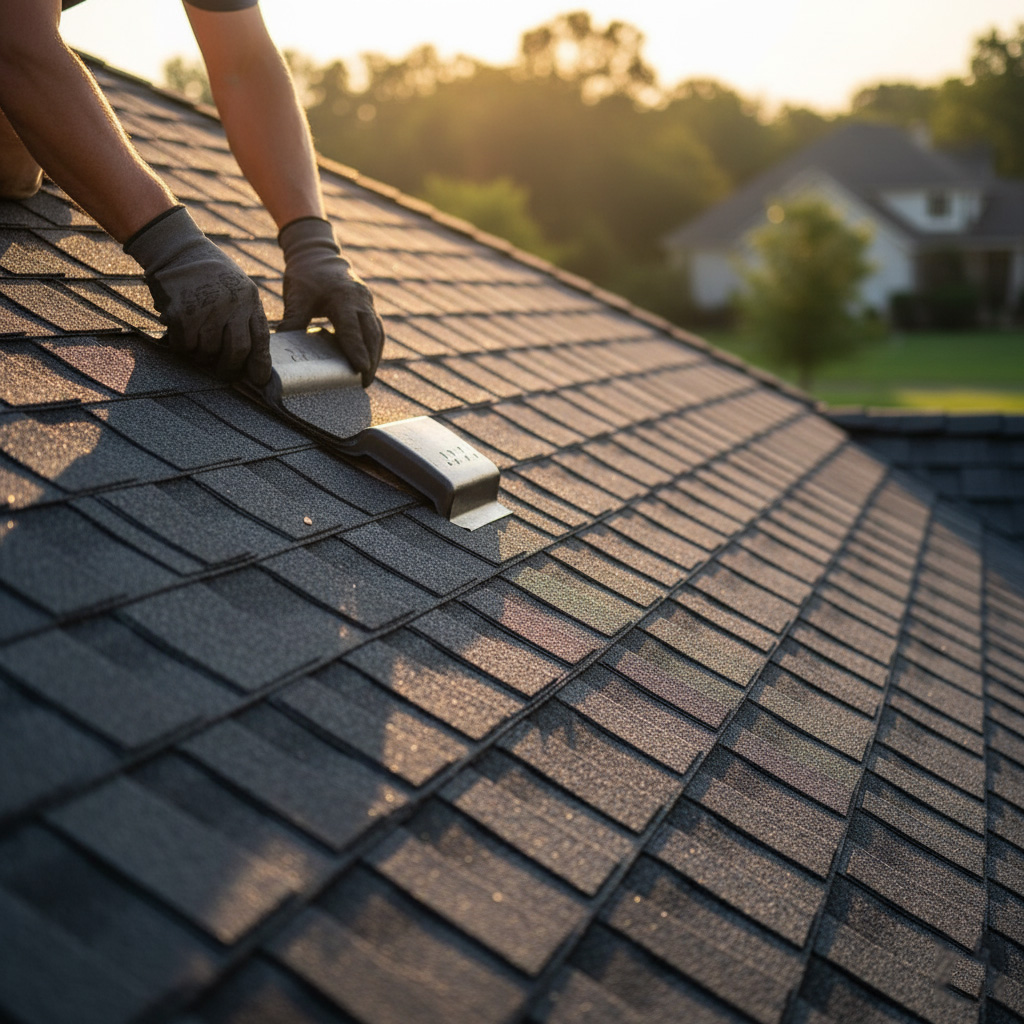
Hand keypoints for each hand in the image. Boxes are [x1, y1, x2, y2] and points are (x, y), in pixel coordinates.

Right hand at [123, 205, 270, 384]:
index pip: (260, 338)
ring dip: (201, 354)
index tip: (259, 380)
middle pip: (237, 351)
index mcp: (249, 298)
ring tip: (197, 342)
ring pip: (208, 351)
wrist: (175, 248)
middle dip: (229, 367)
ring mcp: (207, 308)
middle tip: (223, 371)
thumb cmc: (208, 273)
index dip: (260, 363)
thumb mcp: (236, 287)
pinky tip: (180, 333)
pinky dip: (182, 346)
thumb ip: (244, 316)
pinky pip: (185, 346)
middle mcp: (232, 304)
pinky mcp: (182, 313)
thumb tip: (249, 357)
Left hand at [277, 217, 384, 386]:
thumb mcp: (296, 297)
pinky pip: (376, 328)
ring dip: (375, 355)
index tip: (361, 370)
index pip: (352, 328)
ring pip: (377, 332)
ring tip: (367, 376)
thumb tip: (282, 350)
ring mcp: (367, 302)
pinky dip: (373, 345)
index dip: (357, 350)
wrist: (318, 254)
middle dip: (371, 359)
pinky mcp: (368, 306)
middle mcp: (360, 299)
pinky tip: (368, 360)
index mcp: (342, 296)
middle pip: (372, 334)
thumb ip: (294, 321)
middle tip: (365, 382)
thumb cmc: (305, 275)